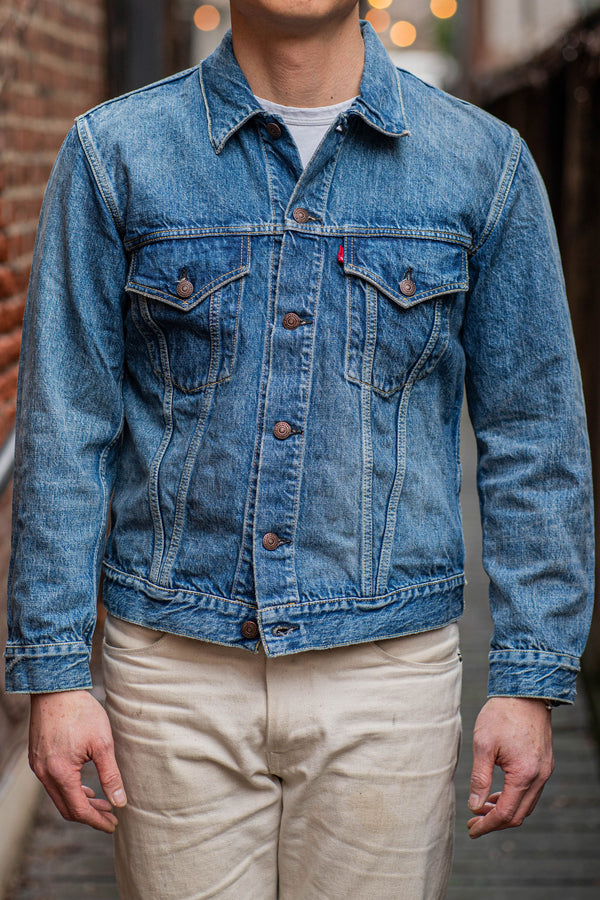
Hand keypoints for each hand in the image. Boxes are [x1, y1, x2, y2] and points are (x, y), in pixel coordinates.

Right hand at [29, 689, 125, 832]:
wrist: (55, 689)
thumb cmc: (81, 712)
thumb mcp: (102, 743)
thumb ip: (111, 775)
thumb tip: (119, 802)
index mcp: (60, 773)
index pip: (79, 810)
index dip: (97, 820)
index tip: (113, 824)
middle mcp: (44, 774)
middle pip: (67, 808)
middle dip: (90, 815)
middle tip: (111, 816)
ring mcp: (38, 766)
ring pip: (59, 796)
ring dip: (80, 802)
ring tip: (102, 802)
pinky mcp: (37, 758)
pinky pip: (53, 783)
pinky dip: (70, 790)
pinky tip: (85, 787)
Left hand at [467, 696, 553, 838]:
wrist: (525, 692)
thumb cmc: (501, 715)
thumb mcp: (483, 745)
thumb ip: (479, 778)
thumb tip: (474, 805)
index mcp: (524, 774)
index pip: (506, 813)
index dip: (487, 825)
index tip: (471, 830)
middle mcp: (539, 777)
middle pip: (519, 814)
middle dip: (495, 822)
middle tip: (474, 822)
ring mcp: (545, 771)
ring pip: (526, 804)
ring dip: (505, 810)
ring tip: (482, 808)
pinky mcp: (545, 764)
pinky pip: (531, 791)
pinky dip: (514, 797)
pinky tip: (497, 793)